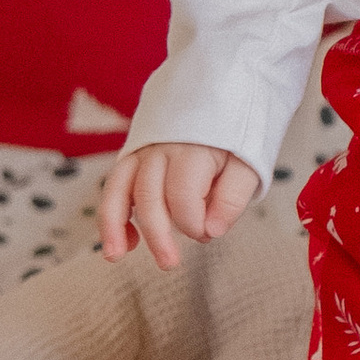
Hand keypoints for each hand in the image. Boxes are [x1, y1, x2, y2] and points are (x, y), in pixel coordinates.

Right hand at [99, 142, 260, 269]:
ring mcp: (141, 153)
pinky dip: (112, 217)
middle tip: (169, 263)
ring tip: (116, 256)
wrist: (219, 95)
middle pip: (149, 195)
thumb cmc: (234, 137)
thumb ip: (232, 198)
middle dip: (157, 234)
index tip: (209, 232)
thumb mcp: (248, 164)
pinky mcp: (131, 159)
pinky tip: (122, 244)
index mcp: (192, 149)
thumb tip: (211, 231)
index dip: (193, 221)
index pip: (182, 194)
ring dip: (114, 225)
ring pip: (120, 190)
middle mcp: (160, 149)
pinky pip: (114, 188)